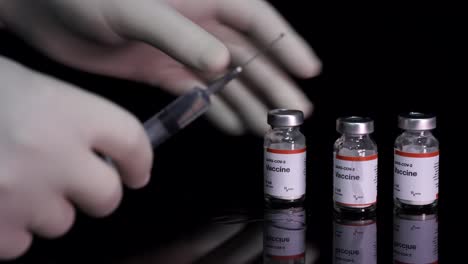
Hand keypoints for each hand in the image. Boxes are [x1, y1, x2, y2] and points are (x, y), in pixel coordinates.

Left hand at [0, 0, 320, 134]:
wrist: (44, 11)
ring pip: (226, 80)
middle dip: (273, 83)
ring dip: (249, 102)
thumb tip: (222, 63)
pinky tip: (234, 125)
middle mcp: (198, 24)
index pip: (256, 19)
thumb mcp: (136, 8)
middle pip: (248, 55)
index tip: (308, 69)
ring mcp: (181, 50)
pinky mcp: (161, 71)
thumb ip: (180, 34)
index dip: (285, 43)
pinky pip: (197, 94)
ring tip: (269, 127)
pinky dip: (216, 110)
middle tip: (295, 113)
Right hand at [0, 57, 151, 259]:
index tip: (135, 171)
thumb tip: (106, 156)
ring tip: (16, 181)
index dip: (138, 160)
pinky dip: (12, 228)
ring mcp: (20, 196)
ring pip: (62, 222)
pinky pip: (21, 243)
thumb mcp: (30, 88)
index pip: (131, 142)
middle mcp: (51, 155)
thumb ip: (72, 121)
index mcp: (66, 111)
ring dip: (47, 208)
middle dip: (97, 192)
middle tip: (79, 181)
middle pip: (107, 195)